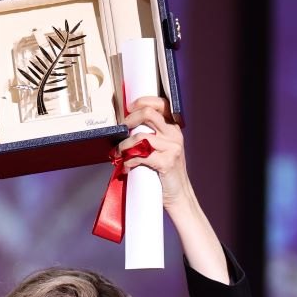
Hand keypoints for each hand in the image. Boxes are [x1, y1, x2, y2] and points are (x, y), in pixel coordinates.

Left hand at [117, 96, 194, 210]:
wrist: (178, 195)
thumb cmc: (164, 172)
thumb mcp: (160, 149)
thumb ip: (149, 136)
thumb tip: (125, 128)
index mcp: (173, 128)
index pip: (160, 104)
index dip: (142, 101)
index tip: (129, 108)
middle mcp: (174, 134)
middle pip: (148, 113)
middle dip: (129, 120)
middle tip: (121, 130)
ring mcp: (172, 147)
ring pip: (140, 136)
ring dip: (124, 146)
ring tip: (119, 154)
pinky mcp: (167, 162)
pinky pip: (140, 156)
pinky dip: (129, 161)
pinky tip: (127, 166)